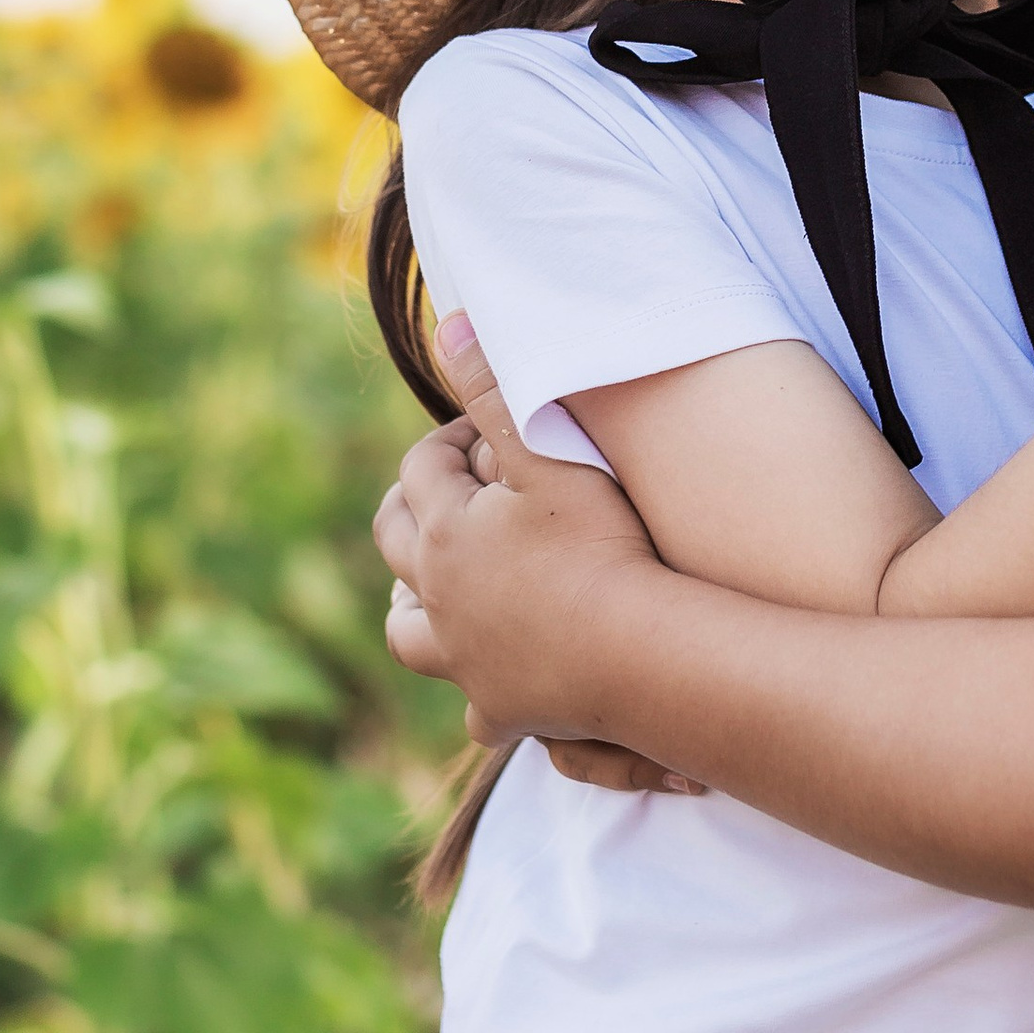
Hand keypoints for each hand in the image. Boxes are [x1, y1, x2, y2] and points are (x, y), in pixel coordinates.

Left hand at [373, 320, 698, 784]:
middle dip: (413, 506)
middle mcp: (438, 599)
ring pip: (408, 632)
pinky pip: (474, 708)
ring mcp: (465, 660)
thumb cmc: (601, 545)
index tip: (488, 428)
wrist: (638, 652)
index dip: (451, 437)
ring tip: (432, 586)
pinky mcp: (502, 708)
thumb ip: (497, 390)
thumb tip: (447, 323)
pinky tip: (494, 680)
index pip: (422, 467)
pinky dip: (476, 691)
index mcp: (442, 532)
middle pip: (395, 543)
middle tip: (451, 488)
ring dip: (412, 604)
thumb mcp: (550, 454)